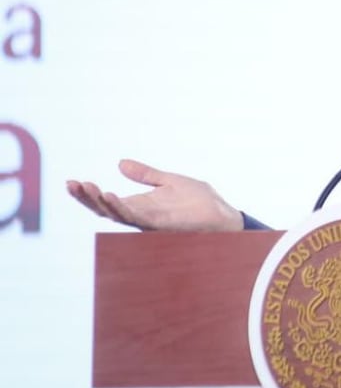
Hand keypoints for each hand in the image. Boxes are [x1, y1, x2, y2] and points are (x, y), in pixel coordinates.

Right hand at [67, 159, 243, 231]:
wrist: (223, 214)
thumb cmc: (199, 201)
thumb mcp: (169, 181)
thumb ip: (145, 174)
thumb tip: (120, 163)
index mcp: (140, 205)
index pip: (107, 200)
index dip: (88, 194)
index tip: (71, 182)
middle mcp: (140, 215)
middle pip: (105, 209)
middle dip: (86, 198)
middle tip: (70, 184)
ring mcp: (149, 221)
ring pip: (117, 214)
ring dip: (100, 201)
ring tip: (86, 187)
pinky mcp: (161, 224)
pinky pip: (137, 217)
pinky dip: (122, 207)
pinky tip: (111, 196)